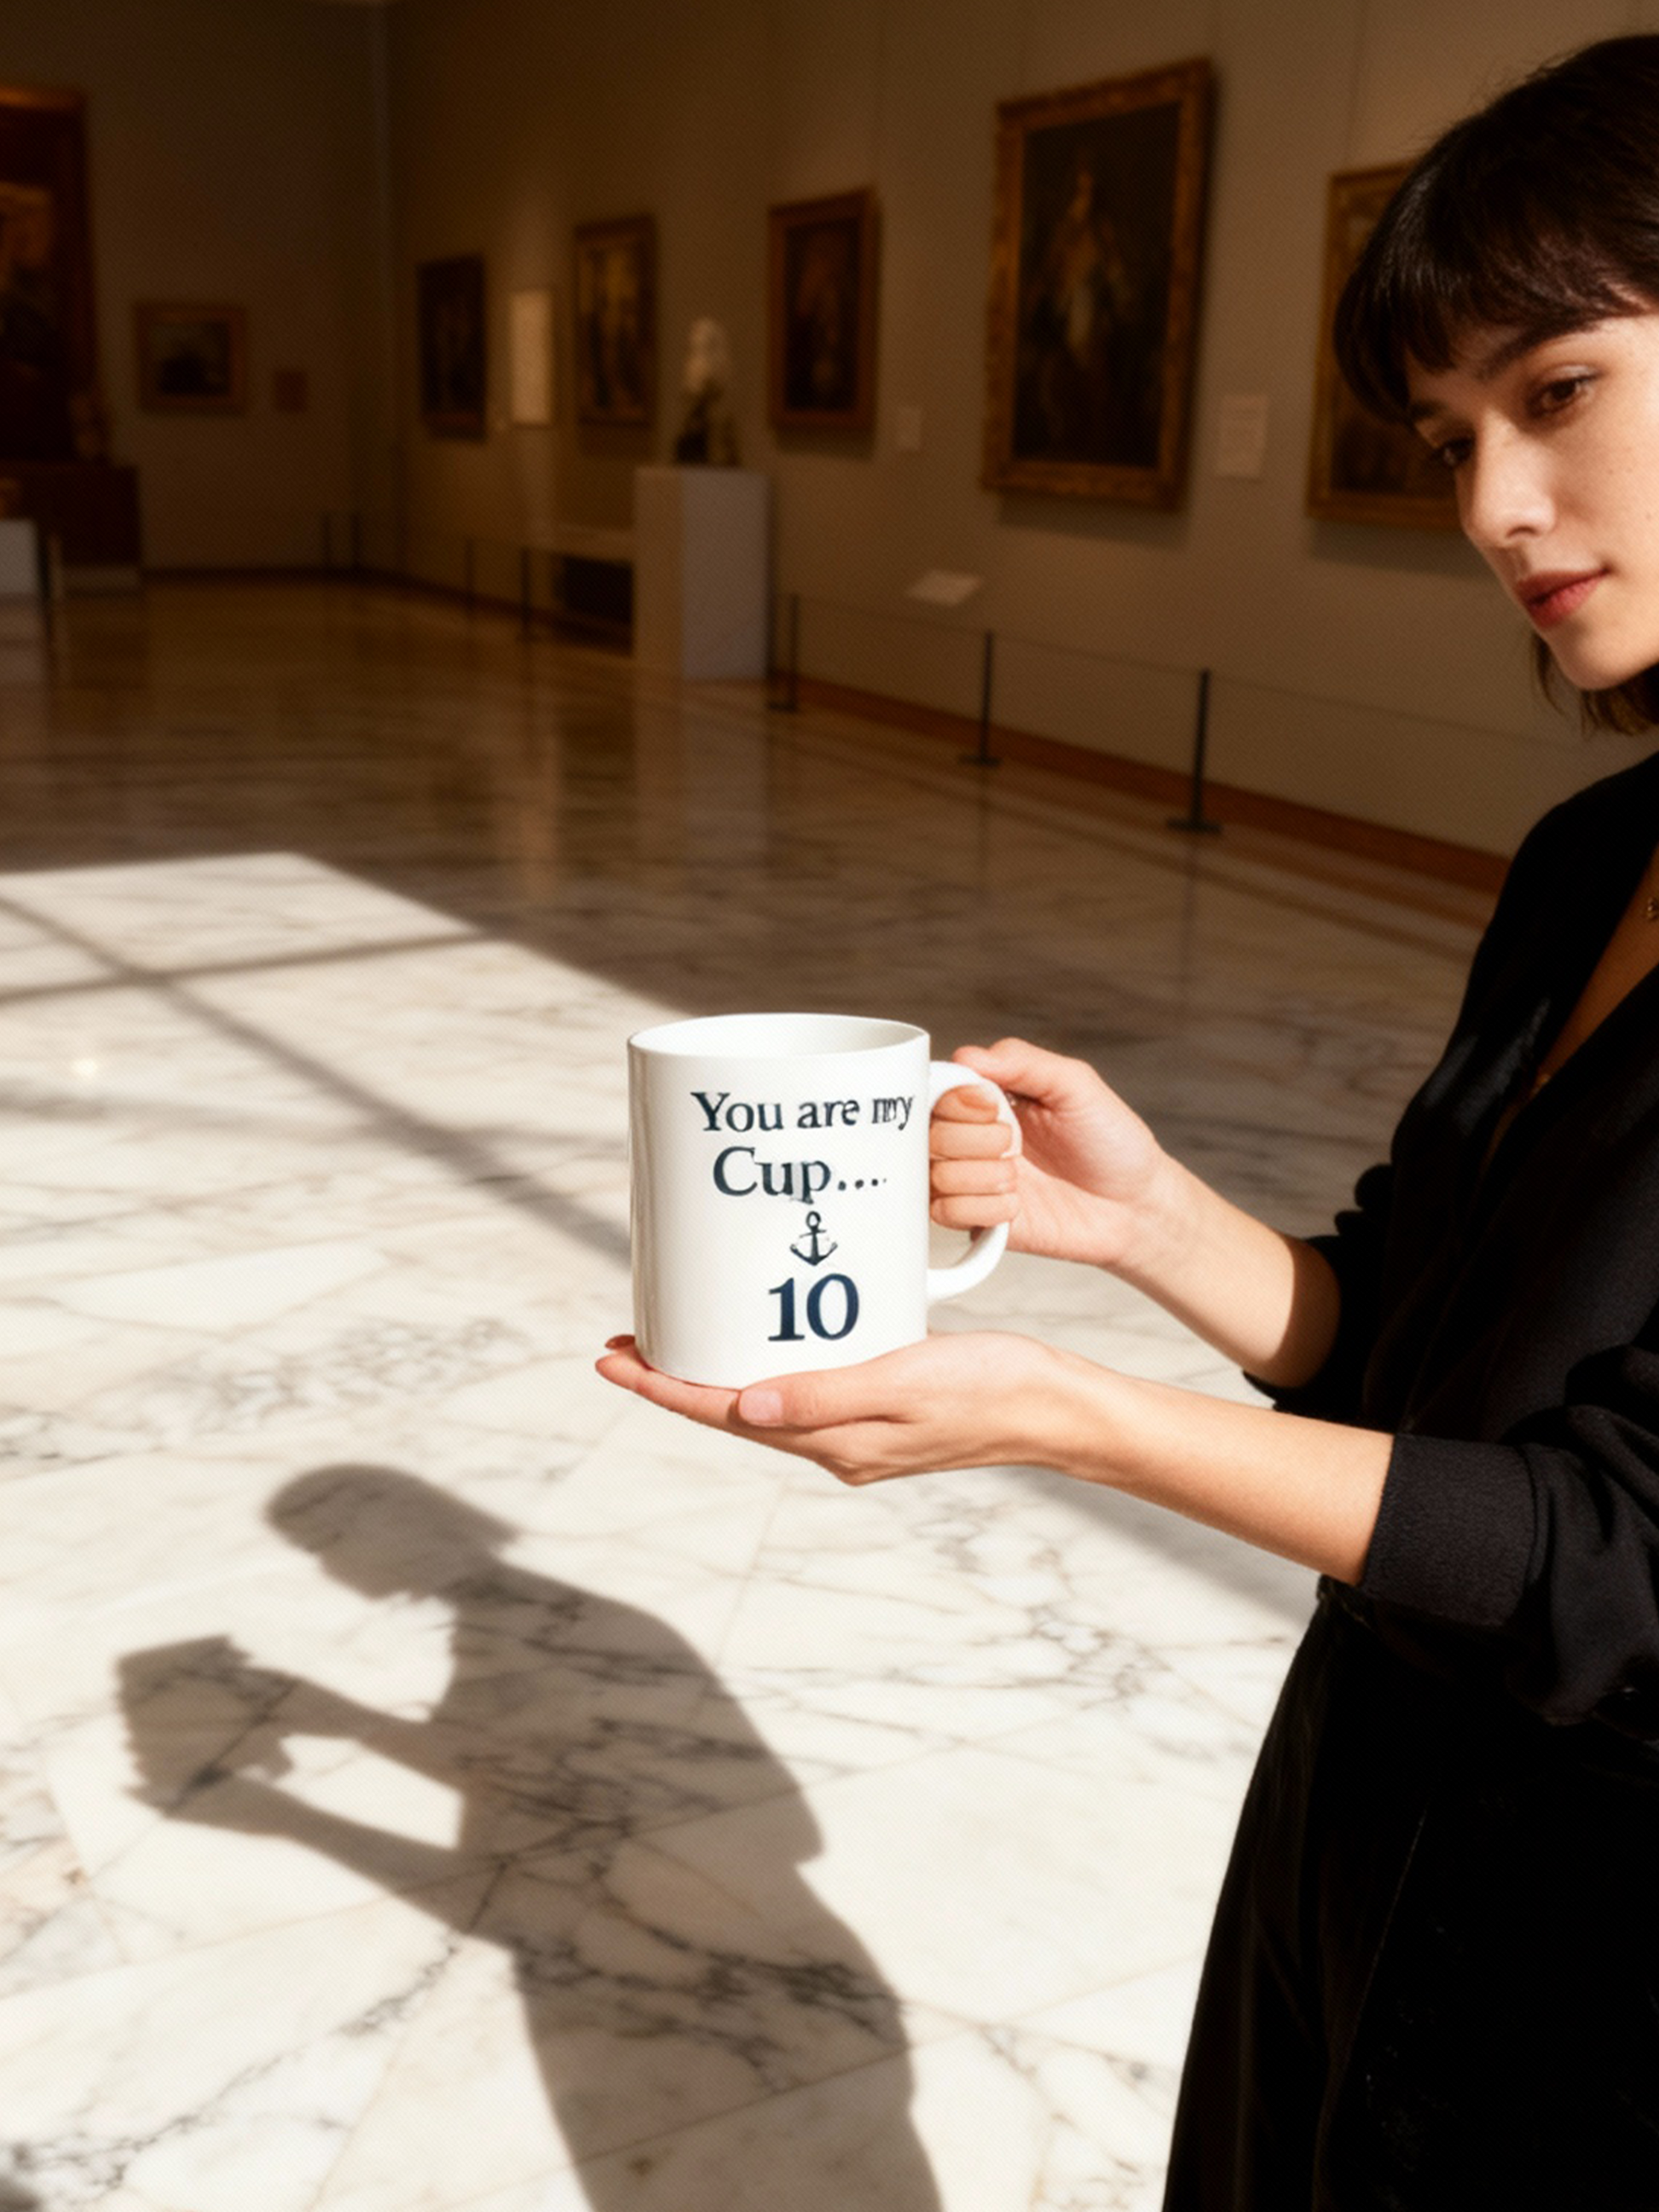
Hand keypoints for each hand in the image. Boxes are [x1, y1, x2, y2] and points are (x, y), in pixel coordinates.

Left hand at [596, 1331, 1069, 1484]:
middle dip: (676, 1379)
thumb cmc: (992, 1388)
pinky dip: (772, 1360)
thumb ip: (823, 1396)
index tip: (611, 1360)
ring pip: (766, 1401)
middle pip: (734, 1410)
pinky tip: (769, 1331)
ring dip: (718, 1371)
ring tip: (679, 1335)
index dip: (662, 1388)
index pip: (725, 1413)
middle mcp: (838, 1443)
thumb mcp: (905, 1381)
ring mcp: (860, 1429)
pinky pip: (806, 1386)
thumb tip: (741, 1408)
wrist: (1059, 1408)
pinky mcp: (882, 1406)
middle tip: (626, 1340)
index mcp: (836, 1441)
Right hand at [931, 1037, 1168, 1270]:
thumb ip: (1023, 1062)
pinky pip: (947, 1214)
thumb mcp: (1076, 1086)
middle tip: (1013, 1144)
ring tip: (1017, 1179)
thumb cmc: (1113, 1143)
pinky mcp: (980, 1221)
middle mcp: (976, 1140)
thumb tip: (967, 1055)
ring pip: (935, 1176)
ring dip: (980, 1177)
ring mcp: (976, 1182)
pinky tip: (1016, 1206)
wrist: (1136, 1206)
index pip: (939, 1091)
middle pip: (930, 1135)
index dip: (957, 1100)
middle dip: (974, 1140)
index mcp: (992, 1100)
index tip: (992, 1106)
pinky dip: (983, 1208)